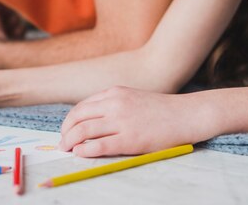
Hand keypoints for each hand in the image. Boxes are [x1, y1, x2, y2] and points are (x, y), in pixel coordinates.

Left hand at [0, 0, 26, 64]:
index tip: (1, 4)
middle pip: (1, 16)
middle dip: (7, 13)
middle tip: (8, 13)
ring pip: (11, 24)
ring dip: (14, 21)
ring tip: (12, 24)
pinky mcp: (12, 49)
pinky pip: (19, 34)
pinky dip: (20, 31)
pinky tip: (18, 33)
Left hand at [59, 86, 218, 156]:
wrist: (186, 115)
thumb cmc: (160, 110)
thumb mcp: (131, 98)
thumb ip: (111, 105)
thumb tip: (89, 122)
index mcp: (113, 93)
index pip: (81, 108)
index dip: (69, 122)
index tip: (66, 132)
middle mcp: (114, 104)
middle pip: (77, 118)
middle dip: (65, 132)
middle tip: (62, 144)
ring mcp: (121, 121)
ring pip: (83, 131)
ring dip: (70, 142)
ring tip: (67, 150)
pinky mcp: (129, 139)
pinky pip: (99, 146)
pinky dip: (84, 150)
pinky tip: (79, 154)